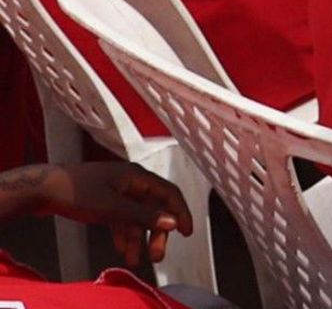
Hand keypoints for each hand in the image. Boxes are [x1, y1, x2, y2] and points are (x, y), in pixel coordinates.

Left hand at [16, 163, 192, 265]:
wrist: (41, 189)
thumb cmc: (77, 193)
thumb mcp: (113, 208)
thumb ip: (143, 215)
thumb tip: (172, 222)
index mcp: (137, 177)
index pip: (168, 193)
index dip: (180, 212)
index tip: (187, 232)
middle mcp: (131, 182)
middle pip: (153, 208)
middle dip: (156, 233)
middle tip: (157, 255)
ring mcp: (117, 192)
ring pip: (137, 217)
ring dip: (138, 238)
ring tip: (137, 260)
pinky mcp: (104, 201)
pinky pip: (122, 219)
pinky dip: (124, 234)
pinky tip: (122, 250)